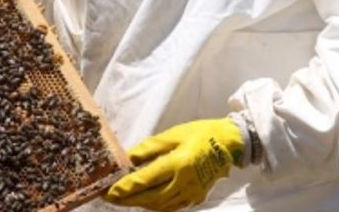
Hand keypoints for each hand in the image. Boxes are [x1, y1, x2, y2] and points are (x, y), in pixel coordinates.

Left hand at [105, 118, 243, 210]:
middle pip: (150, 197)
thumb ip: (148, 148)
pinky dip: (156, 205)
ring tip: (125, 199)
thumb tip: (127, 158)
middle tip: (110, 198)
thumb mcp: (172, 135)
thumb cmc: (199, 134)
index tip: (109, 191)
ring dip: (140, 204)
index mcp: (178, 163)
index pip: (146, 180)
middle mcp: (184, 182)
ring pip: (160, 205)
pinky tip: (146, 200)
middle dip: (128, 199)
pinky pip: (171, 207)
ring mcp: (191, 192)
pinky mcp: (196, 197)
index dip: (125, 187)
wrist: (229, 144)